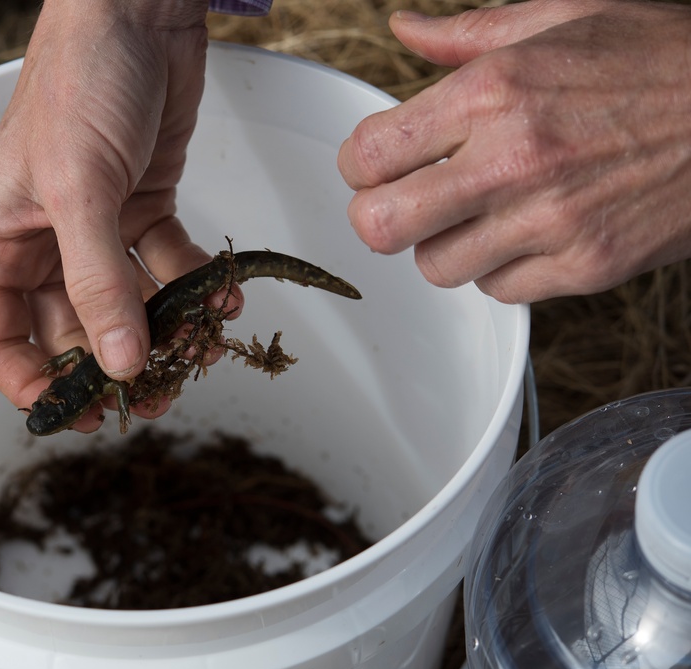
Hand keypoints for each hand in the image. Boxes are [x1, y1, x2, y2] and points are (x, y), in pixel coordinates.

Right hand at [0, 0, 221, 430]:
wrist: (139, 11)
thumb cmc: (83, 80)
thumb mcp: (81, 189)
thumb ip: (98, 283)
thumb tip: (119, 365)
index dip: (29, 383)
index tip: (76, 412)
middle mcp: (44, 242)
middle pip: (69, 332)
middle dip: (111, 368)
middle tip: (152, 399)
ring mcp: (96, 229)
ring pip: (124, 307)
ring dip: (161, 334)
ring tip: (197, 353)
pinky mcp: (144, 210)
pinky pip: (166, 267)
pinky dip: (193, 286)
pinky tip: (223, 297)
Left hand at [337, 0, 690, 302]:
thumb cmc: (662, 57)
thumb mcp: (563, 16)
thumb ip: (467, 32)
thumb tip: (404, 29)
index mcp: (494, 91)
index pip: (368, 154)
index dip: (358, 164)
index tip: (374, 163)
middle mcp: (514, 160)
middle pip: (381, 226)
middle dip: (377, 217)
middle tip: (400, 202)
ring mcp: (550, 220)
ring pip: (436, 267)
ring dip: (442, 244)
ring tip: (476, 214)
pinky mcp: (584, 265)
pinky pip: (499, 290)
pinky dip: (499, 269)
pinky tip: (523, 233)